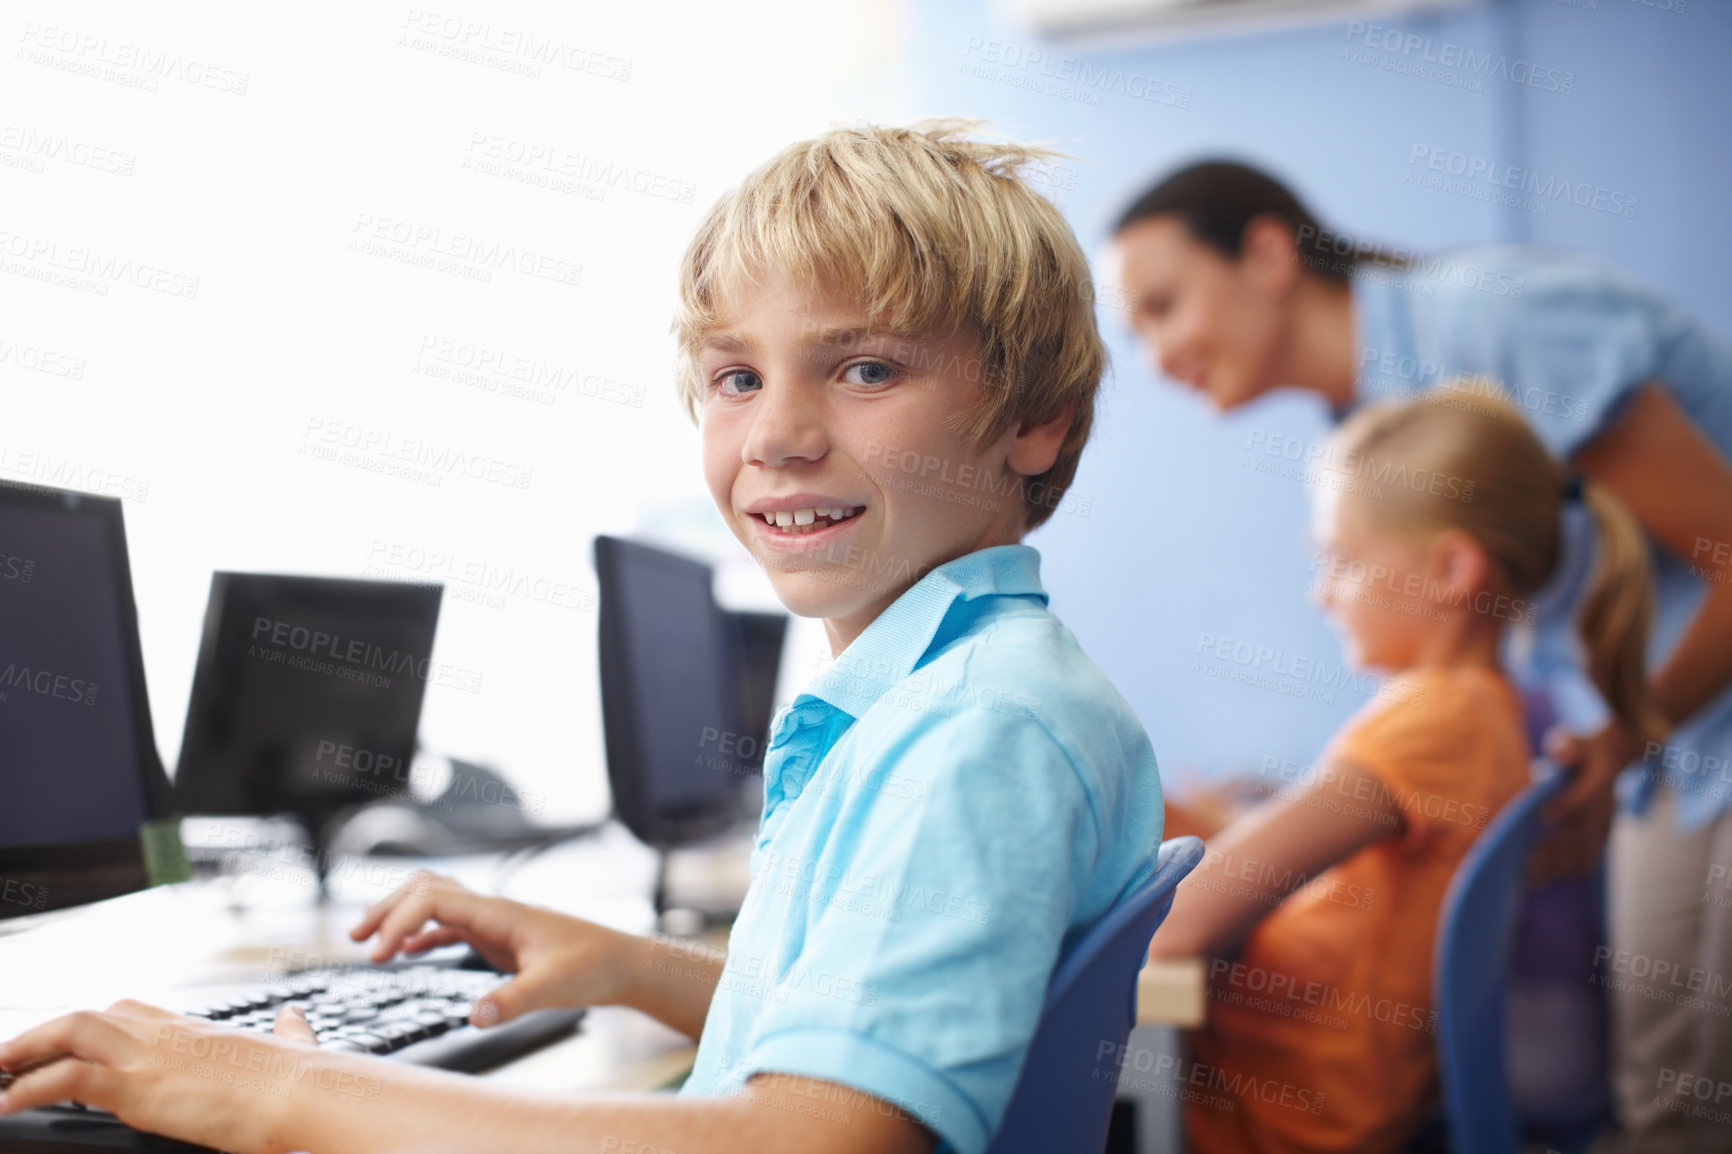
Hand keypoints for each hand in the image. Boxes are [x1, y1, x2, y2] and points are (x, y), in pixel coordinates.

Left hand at [0, 1000, 371, 1153]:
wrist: (302, 1093)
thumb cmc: (300, 1080)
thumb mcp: (291, 1048)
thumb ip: (290, 1033)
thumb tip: (295, 1020)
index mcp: (195, 1030)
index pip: (132, 1013)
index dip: (96, 1026)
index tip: (69, 1044)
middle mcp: (166, 1033)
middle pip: (92, 1015)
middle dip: (45, 1034)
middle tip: (10, 1057)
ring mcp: (149, 1055)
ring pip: (71, 1031)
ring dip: (25, 1050)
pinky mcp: (138, 1085)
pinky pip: (68, 1078)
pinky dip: (31, 1087)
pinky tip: (8, 1104)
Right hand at [350, 870, 640, 1025]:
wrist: (621, 962)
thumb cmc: (593, 967)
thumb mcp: (553, 988)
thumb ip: (513, 1000)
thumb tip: (474, 1017)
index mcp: (499, 912)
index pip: (434, 899)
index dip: (398, 920)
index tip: (378, 956)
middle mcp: (491, 910)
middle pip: (426, 889)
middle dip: (388, 908)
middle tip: (356, 941)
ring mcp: (493, 921)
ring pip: (436, 902)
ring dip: (401, 915)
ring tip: (368, 943)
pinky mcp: (498, 937)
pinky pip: (450, 926)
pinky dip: (422, 934)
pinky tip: (406, 952)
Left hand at [1529, 721, 1640, 884]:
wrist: (1614, 758)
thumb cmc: (1582, 748)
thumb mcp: (1574, 738)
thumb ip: (1567, 745)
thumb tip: (1563, 754)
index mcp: (1602, 778)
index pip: (1587, 795)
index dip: (1566, 806)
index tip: (1542, 817)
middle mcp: (1607, 805)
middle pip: (1584, 831)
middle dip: (1555, 848)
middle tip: (1525, 862)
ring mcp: (1607, 824)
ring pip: (1586, 850)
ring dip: (1558, 866)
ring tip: (1528, 878)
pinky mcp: (1602, 837)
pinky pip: (1588, 859)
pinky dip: (1566, 871)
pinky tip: (1541, 879)